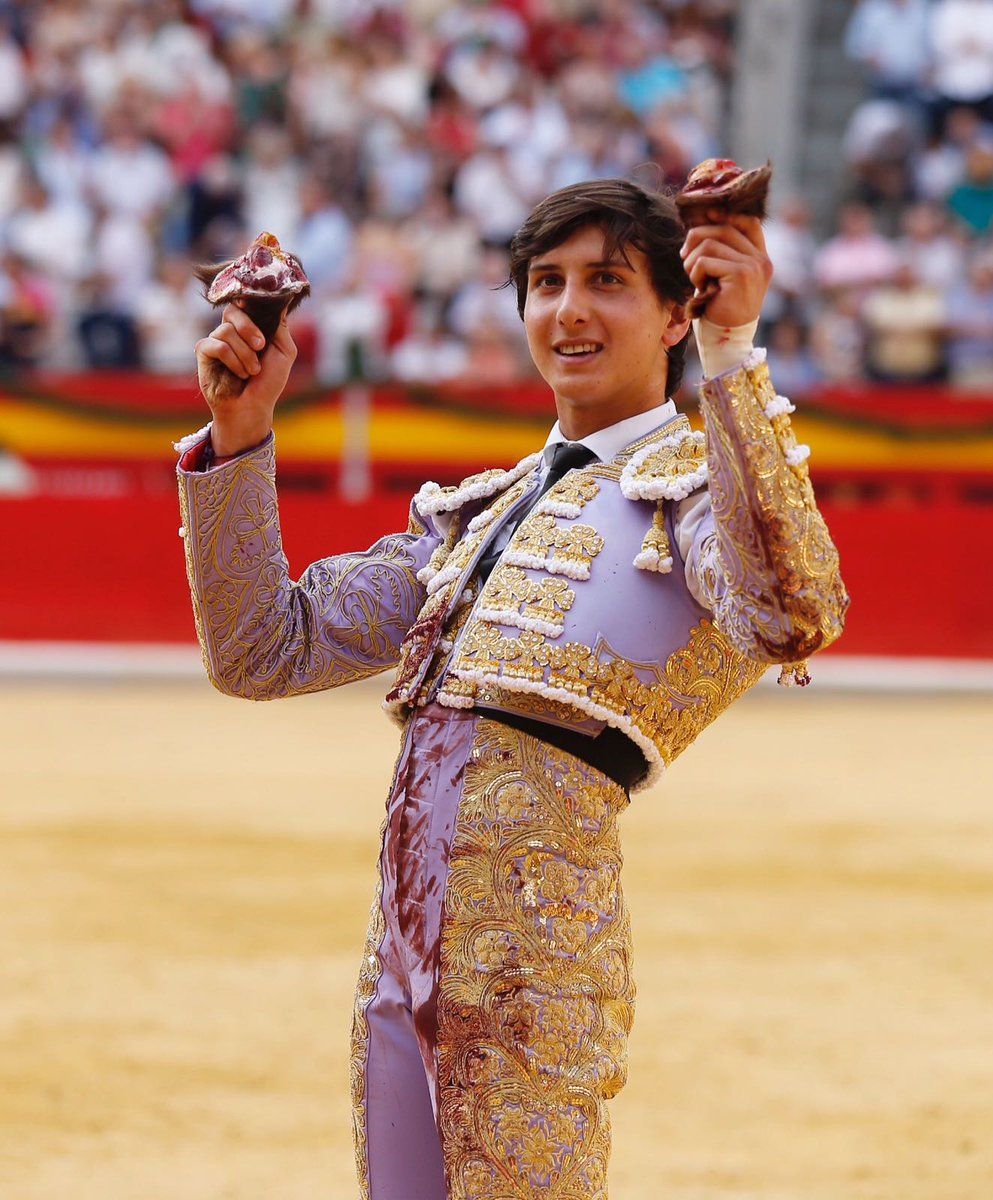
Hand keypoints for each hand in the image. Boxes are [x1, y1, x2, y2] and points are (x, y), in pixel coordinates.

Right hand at [195, 300, 297, 454]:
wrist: (253, 408)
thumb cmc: (268, 382)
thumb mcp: (284, 351)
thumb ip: (280, 325)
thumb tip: (278, 297)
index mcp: (250, 326)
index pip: (246, 302)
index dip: (251, 304)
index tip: (258, 313)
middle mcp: (232, 330)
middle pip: (233, 310)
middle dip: (250, 328)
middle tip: (261, 346)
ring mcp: (216, 339)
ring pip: (226, 331)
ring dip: (245, 354)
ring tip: (251, 371)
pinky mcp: (203, 352)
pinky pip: (216, 345)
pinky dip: (232, 360)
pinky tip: (239, 374)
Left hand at [680, 211, 772, 327]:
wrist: (726, 340)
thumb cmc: (720, 309)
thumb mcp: (723, 276)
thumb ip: (721, 253)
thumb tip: (699, 224)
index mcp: (760, 258)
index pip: (748, 222)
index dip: (725, 214)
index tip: (705, 215)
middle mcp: (761, 260)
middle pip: (723, 228)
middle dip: (696, 239)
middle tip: (685, 257)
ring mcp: (753, 266)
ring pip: (709, 245)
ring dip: (692, 261)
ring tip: (694, 278)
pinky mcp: (741, 275)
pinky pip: (705, 262)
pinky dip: (694, 274)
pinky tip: (699, 288)